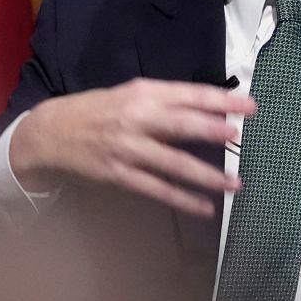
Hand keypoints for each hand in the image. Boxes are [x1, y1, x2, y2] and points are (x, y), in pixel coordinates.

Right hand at [9, 77, 255, 216]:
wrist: (51, 132)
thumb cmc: (98, 109)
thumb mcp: (131, 94)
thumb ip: (166, 102)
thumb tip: (208, 110)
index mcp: (144, 94)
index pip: (189, 95)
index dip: (221, 100)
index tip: (249, 106)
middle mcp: (137, 119)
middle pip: (182, 124)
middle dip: (214, 130)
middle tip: (240, 136)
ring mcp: (128, 149)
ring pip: (173, 163)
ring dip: (206, 174)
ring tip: (234, 183)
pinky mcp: (119, 175)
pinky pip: (156, 189)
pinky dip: (182, 199)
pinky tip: (204, 207)